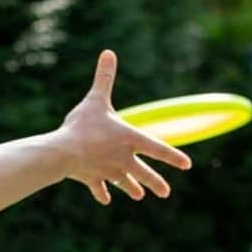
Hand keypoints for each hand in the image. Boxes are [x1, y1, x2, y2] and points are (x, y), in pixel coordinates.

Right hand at [55, 49, 190, 202]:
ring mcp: (108, 171)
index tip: (187, 165)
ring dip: (131, 188)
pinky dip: (102, 193)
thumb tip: (108, 52)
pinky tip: (105, 199)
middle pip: (144, 172)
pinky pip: (99, 188)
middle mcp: (123, 158)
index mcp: (129, 139)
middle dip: (155, 182)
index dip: (173, 156)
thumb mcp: (95, 99)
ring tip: (139, 196)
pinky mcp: (92, 179)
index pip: (157, 148)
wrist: (64, 153)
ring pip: (124, 182)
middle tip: (165, 193)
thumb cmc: (82, 126)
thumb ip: (104, 77)